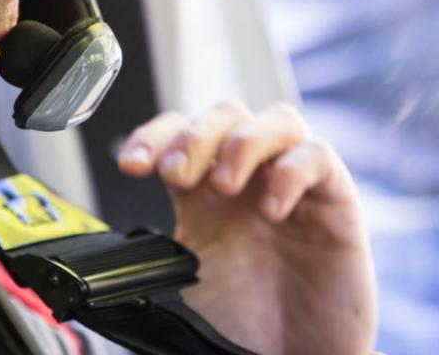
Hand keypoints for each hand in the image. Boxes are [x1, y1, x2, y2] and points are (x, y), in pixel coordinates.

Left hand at [117, 101, 376, 354]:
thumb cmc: (244, 324)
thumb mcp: (184, 283)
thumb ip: (156, 253)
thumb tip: (103, 259)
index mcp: (207, 190)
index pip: (179, 133)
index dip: (154, 136)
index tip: (131, 165)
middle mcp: (251, 177)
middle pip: (225, 115)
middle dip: (194, 136)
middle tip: (175, 174)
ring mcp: (293, 183)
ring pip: (274, 120)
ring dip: (242, 142)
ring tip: (224, 185)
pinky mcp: (335, 201)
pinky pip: (319, 156)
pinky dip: (293, 169)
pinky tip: (272, 206)